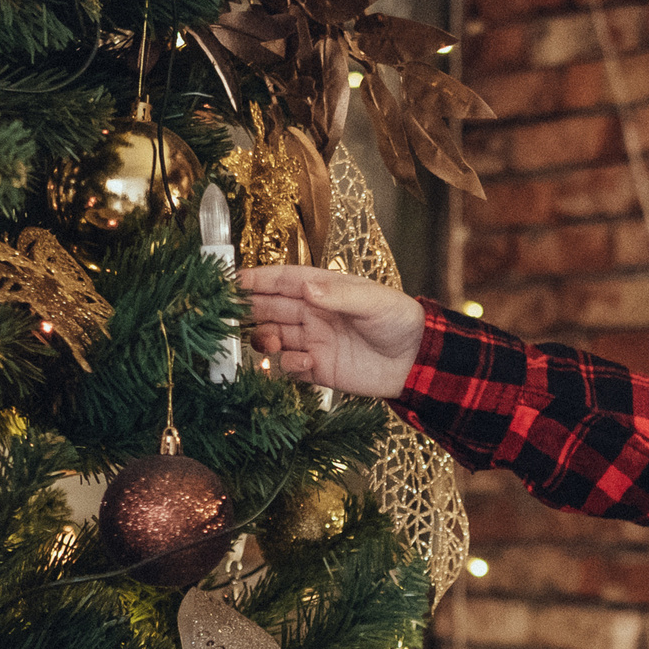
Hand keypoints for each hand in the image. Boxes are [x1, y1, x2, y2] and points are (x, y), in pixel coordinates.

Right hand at [238, 264, 426, 398]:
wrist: (416, 361)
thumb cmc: (400, 322)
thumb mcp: (373, 301)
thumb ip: (339, 296)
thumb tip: (307, 289)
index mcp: (325, 290)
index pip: (284, 280)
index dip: (258, 280)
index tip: (233, 281)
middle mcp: (314, 314)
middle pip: (271, 308)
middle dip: (251, 310)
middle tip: (233, 314)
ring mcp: (314, 341)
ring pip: (274, 337)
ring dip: (265, 339)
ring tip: (269, 342)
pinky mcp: (318, 368)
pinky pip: (291, 366)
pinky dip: (289, 365)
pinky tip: (304, 362)